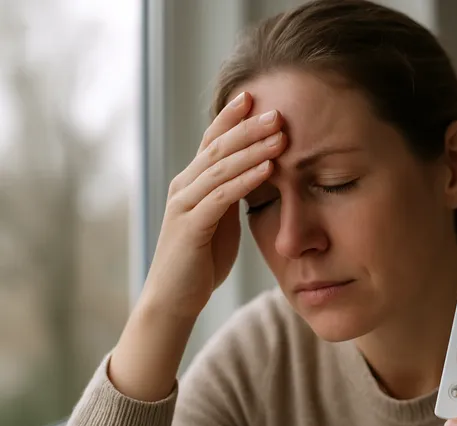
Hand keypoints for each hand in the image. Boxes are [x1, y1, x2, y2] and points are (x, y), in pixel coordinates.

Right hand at [141, 91, 286, 317]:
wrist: (175, 298)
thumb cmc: (200, 259)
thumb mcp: (220, 219)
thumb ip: (230, 194)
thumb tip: (257, 172)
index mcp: (192, 182)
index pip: (212, 140)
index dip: (232, 117)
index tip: (255, 95)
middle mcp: (184, 186)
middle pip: (218, 147)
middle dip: (248, 127)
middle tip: (277, 110)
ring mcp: (185, 204)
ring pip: (220, 167)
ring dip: (253, 149)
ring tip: (280, 135)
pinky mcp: (191, 226)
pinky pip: (222, 197)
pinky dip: (246, 180)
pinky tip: (269, 169)